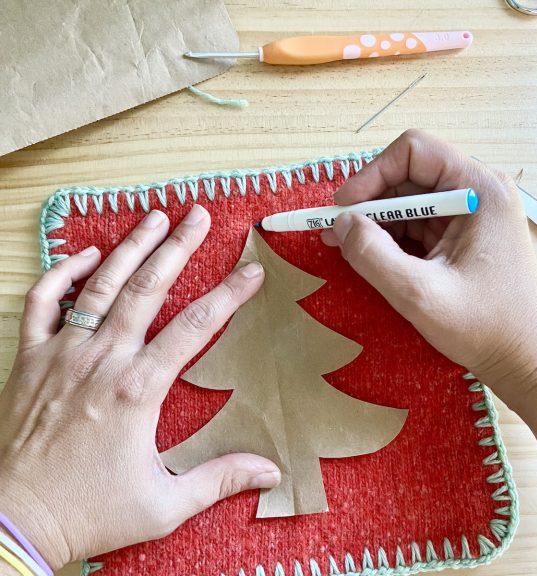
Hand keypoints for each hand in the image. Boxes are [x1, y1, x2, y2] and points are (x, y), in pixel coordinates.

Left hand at [0, 205, 279, 570]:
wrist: (14, 523)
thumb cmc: (88, 512)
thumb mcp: (164, 505)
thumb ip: (220, 479)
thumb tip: (272, 473)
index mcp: (138, 389)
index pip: (195, 328)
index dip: (229, 295)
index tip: (252, 271)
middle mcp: (102, 360)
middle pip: (147, 289)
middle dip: (178, 247)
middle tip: (199, 215)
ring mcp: (62, 354)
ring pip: (101, 286)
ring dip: (131, 248)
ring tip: (154, 217)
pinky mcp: (30, 359)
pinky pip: (43, 302)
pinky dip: (63, 273)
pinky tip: (87, 255)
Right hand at [322, 129, 536, 408]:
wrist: (521, 358)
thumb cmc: (485, 327)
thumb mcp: (421, 295)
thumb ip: (374, 256)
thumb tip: (340, 225)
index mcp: (480, 191)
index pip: (415, 152)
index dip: (371, 174)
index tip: (343, 208)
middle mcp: (476, 192)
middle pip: (407, 175)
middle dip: (368, 202)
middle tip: (336, 231)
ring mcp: (467, 214)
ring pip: (406, 201)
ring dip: (374, 221)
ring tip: (345, 246)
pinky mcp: (457, 235)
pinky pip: (413, 223)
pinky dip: (387, 237)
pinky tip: (369, 255)